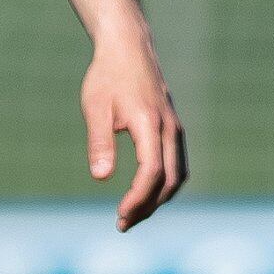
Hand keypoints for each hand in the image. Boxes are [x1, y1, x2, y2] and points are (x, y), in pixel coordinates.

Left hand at [83, 36, 185, 227]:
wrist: (128, 49)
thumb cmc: (107, 77)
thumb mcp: (95, 107)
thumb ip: (99, 142)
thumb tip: (100, 177)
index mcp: (150, 124)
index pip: (152, 172)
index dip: (138, 198)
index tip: (120, 215)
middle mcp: (169, 129)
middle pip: (169, 180)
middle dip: (148, 206)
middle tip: (123, 224)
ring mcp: (174, 129)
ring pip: (178, 175)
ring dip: (159, 199)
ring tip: (133, 215)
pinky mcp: (173, 129)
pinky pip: (177, 164)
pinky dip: (165, 185)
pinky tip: (145, 195)